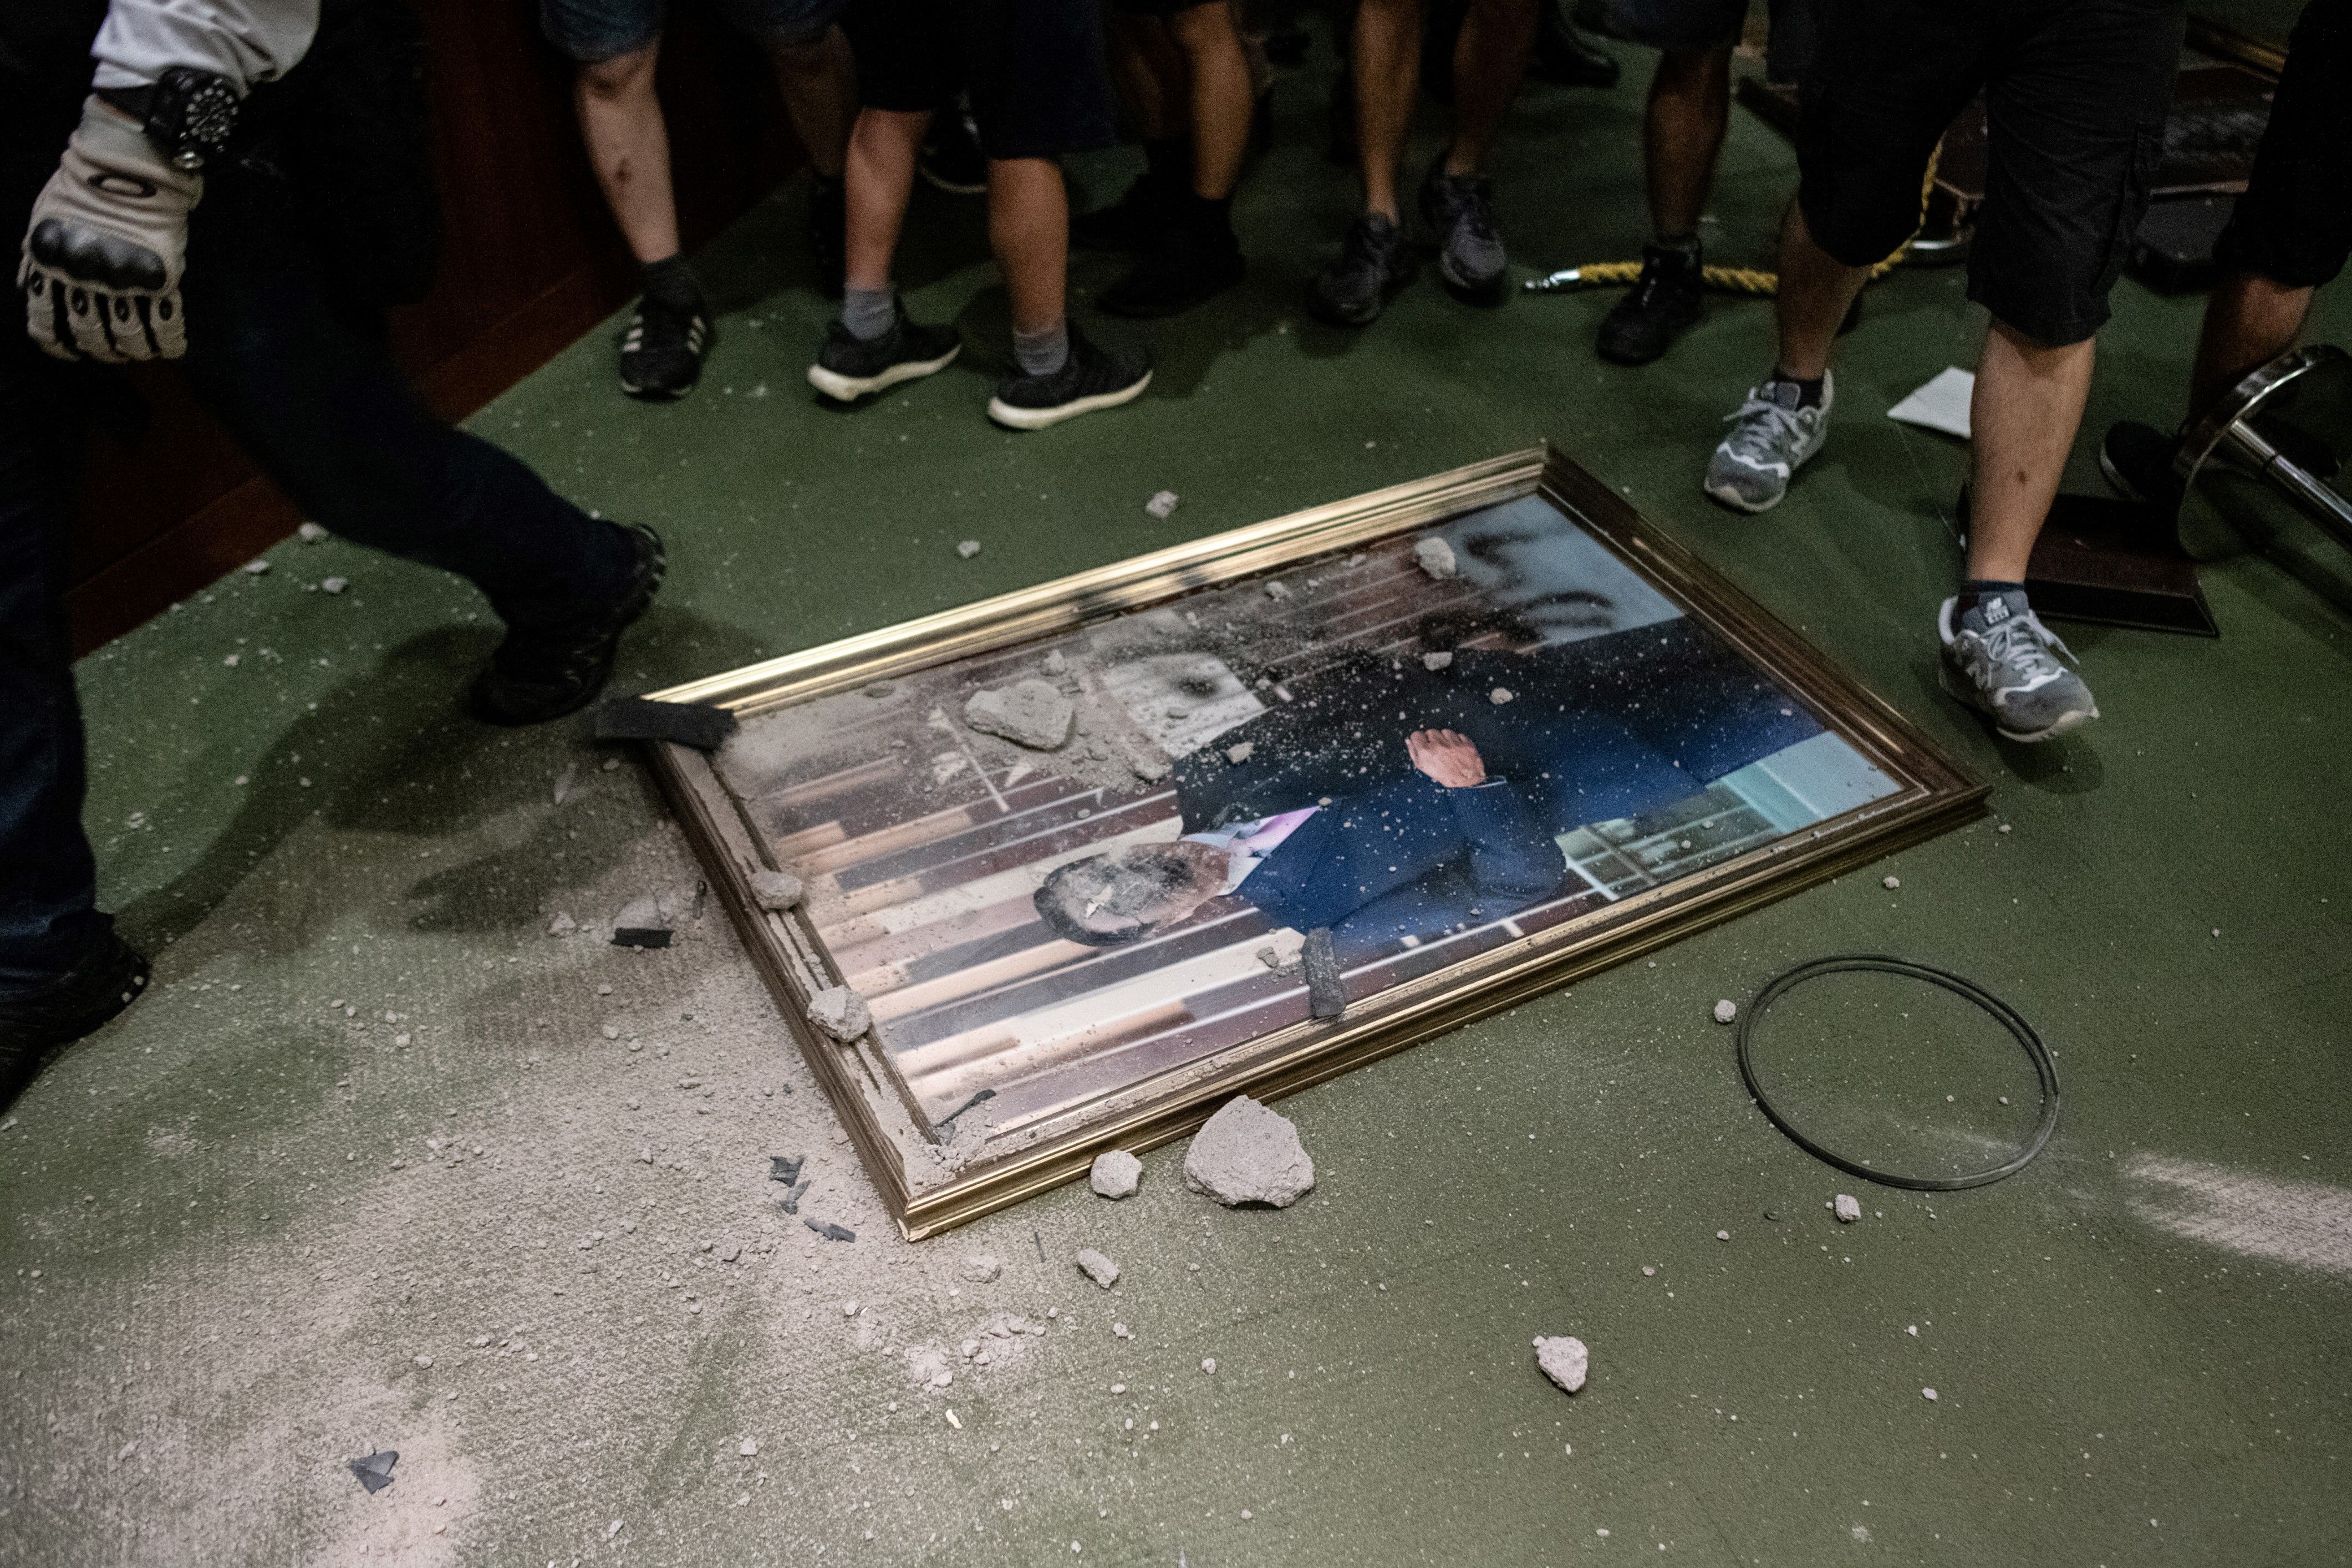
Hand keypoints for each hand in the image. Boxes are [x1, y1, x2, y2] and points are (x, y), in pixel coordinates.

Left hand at [19, 98, 201, 361]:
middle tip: (112, 351)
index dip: (58, 346)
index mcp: (51, 265)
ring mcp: (123, 280)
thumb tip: (27, 287)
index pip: (46, 325)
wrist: (126, 165)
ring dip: (135, 350)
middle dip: (102, 349)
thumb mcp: (43, 222)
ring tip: (141, 351)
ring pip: (128, 337)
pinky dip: (169, 343)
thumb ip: (38, 258)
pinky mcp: (159, 277)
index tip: (70, 352)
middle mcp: (83, 278)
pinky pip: (166, 325)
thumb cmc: (81, 187)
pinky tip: (170, 350)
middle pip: (91, 336)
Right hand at [1407, 728, 1487, 787]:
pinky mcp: (1464, 742)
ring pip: (1444, 731)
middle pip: (1430, 731)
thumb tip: (1408, 740)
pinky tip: (1457, 749)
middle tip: (1437, 750)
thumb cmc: (1443, 775)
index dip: (1419, 740)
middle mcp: (1438, 745)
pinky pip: (1457, 734)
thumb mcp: (1423, 767)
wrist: (1466, 780)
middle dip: (1432, 739)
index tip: (1423, 744)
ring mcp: (1453, 742)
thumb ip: (1413, 752)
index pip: (1416, 735)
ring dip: (1445, 738)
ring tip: (1448, 749)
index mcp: (1426, 751)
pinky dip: (1457, 740)